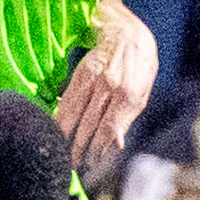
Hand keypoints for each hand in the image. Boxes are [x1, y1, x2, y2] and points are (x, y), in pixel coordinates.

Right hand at [56, 0, 157, 170]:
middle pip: (89, 126)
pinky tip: (57, 130)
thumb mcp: (141, 95)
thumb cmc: (139, 69)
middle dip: (80, 149)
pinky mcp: (81, 74)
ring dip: (66, 137)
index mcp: (129, 96)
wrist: (128, 34)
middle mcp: (111, 88)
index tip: (91, 163)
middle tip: (73, 165)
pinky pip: (67, 100)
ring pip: (75, 115)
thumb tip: (114, 147)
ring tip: (62, 152)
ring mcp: (94, 80)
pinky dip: (61, 118)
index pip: (108, 130)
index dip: (97, 150)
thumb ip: (126, 120)